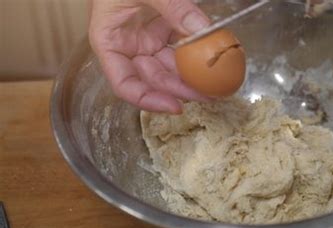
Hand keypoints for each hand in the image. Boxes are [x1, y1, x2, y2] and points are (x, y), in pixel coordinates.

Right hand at [89, 0, 211, 113]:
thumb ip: (172, 6)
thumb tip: (203, 31)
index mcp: (110, 41)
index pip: (124, 83)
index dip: (148, 100)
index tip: (175, 106)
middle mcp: (128, 45)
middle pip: (154, 79)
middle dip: (181, 90)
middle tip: (209, 96)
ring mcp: (147, 38)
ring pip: (171, 67)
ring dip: (192, 77)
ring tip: (217, 85)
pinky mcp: (165, 29)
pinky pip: (182, 48)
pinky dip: (197, 54)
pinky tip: (213, 61)